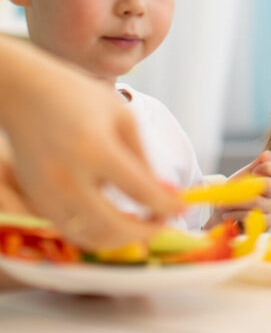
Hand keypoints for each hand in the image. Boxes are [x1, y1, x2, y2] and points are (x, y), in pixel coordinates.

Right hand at [0, 40, 181, 248]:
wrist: (25, 93)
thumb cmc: (79, 98)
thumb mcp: (122, 117)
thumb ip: (143, 157)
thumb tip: (165, 193)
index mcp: (96, 150)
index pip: (141, 192)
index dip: (168, 205)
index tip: (184, 208)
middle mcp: (69, 177)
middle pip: (115, 226)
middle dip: (147, 232)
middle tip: (164, 223)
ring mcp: (48, 193)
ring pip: (91, 237)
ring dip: (122, 239)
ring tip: (144, 224)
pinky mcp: (37, 200)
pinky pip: (71, 230)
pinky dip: (97, 233)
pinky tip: (116, 220)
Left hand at [209, 151, 270, 227]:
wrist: (221, 217)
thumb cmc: (234, 194)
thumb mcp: (242, 177)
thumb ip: (255, 166)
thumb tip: (267, 153)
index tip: (256, 171)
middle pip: (268, 185)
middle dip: (246, 186)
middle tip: (231, 189)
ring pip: (256, 201)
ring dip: (235, 202)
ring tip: (223, 204)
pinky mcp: (264, 224)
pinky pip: (251, 216)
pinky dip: (235, 214)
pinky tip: (227, 214)